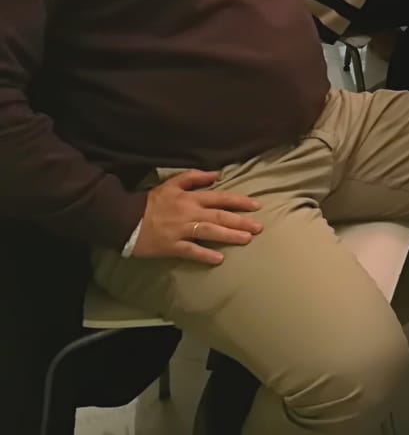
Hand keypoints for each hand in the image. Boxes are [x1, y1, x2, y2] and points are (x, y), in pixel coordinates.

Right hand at [132, 170, 263, 265]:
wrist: (124, 218)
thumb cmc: (151, 201)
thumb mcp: (172, 183)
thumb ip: (194, 177)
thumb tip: (217, 174)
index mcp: (191, 198)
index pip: (221, 198)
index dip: (240, 202)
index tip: (257, 206)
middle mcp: (189, 213)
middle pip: (220, 216)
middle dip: (241, 222)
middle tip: (259, 228)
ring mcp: (181, 230)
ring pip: (210, 232)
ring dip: (229, 236)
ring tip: (246, 240)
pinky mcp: (171, 246)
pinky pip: (190, 251)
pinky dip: (205, 255)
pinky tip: (219, 259)